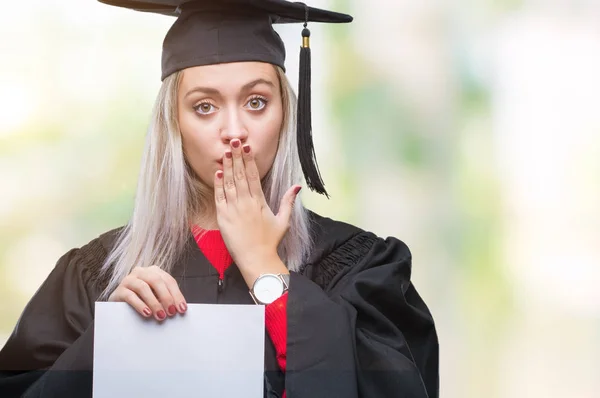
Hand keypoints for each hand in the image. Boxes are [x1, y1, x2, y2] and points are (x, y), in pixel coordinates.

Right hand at [107, 265, 186, 320]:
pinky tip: (147, 313)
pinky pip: (130, 296)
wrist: (118, 306)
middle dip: (166, 297)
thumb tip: (180, 309)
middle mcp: (141, 272)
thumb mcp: (156, 297)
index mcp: (153, 271)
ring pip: (143, 288)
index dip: (177, 295)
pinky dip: (140, 305)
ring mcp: (129, 280)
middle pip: (156, 281)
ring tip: (160, 315)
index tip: (182, 309)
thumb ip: (166, 299)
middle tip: (171, 312)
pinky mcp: (119, 290)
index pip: (168, 280)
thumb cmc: (142, 301)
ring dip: (154, 302)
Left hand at [214, 139, 300, 272]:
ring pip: (230, 183)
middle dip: (238, 157)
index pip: (254, 176)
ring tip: (226, 152)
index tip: (247, 148)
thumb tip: (297, 186)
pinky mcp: (223, 217)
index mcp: (260, 202)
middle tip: (235, 142)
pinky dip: (219, 184)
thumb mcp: (283, 220)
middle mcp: (246, 203)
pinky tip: (218, 172)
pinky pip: (220, 197)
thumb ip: (288, 201)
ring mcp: (234, 209)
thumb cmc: (270, 242)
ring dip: (228, 167)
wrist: (257, 259)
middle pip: (241, 175)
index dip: (250, 160)